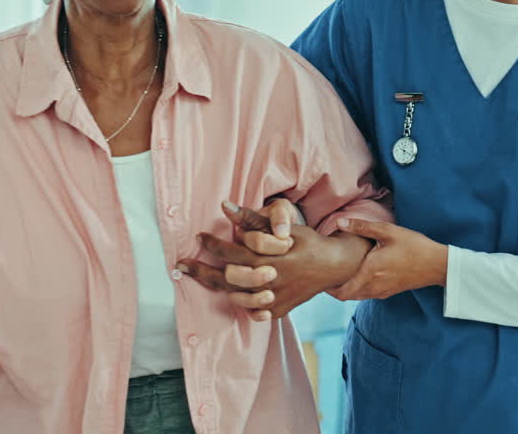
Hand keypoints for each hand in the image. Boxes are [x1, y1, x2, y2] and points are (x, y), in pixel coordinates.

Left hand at [178, 203, 369, 319]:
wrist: (334, 265)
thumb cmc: (306, 241)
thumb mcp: (283, 227)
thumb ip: (252, 219)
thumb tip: (225, 205)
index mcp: (267, 258)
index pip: (229, 253)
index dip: (210, 244)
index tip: (199, 237)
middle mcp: (268, 281)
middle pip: (225, 279)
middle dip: (201, 269)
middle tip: (183, 263)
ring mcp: (274, 299)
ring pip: (236, 297)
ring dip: (217, 287)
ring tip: (203, 276)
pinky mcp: (279, 310)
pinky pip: (253, 312)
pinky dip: (242, 305)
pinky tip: (230, 295)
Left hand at [327, 218, 447, 300]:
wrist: (437, 265)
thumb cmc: (414, 246)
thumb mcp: (388, 231)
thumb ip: (362, 227)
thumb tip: (339, 222)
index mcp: (370, 273)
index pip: (340, 291)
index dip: (327, 286)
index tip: (320, 273)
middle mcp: (374, 287)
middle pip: (345, 296)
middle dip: (333, 287)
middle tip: (326, 272)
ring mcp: (382, 292)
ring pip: (356, 296)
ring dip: (345, 288)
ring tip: (339, 272)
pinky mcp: (389, 291)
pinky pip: (367, 294)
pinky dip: (357, 288)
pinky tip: (358, 273)